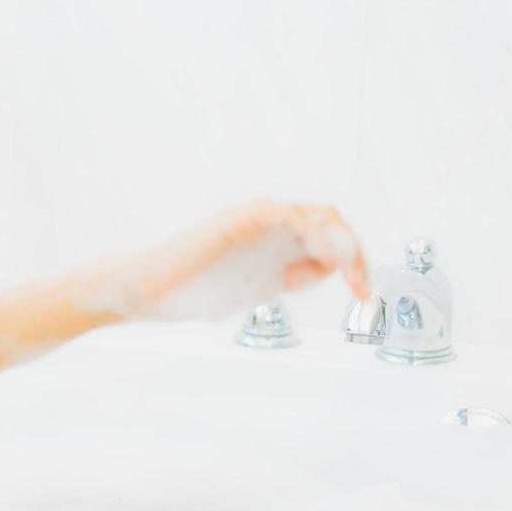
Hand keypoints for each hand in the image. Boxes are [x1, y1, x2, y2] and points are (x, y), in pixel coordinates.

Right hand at [98, 200, 372, 321]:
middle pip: (333, 224)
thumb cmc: (193, 291)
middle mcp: (273, 227)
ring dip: (339, 241)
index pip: (331, 242)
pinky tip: (321, 253)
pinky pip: (288, 215)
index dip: (354, 266)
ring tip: (349, 270)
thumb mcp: (257, 289)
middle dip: (355, 254)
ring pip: (318, 215)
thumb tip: (328, 270)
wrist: (148, 292)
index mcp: (279, 244)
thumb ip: (290, 277)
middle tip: (362, 287)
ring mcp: (257, 221)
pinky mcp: (242, 219)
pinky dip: (312, 230)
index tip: (363, 295)